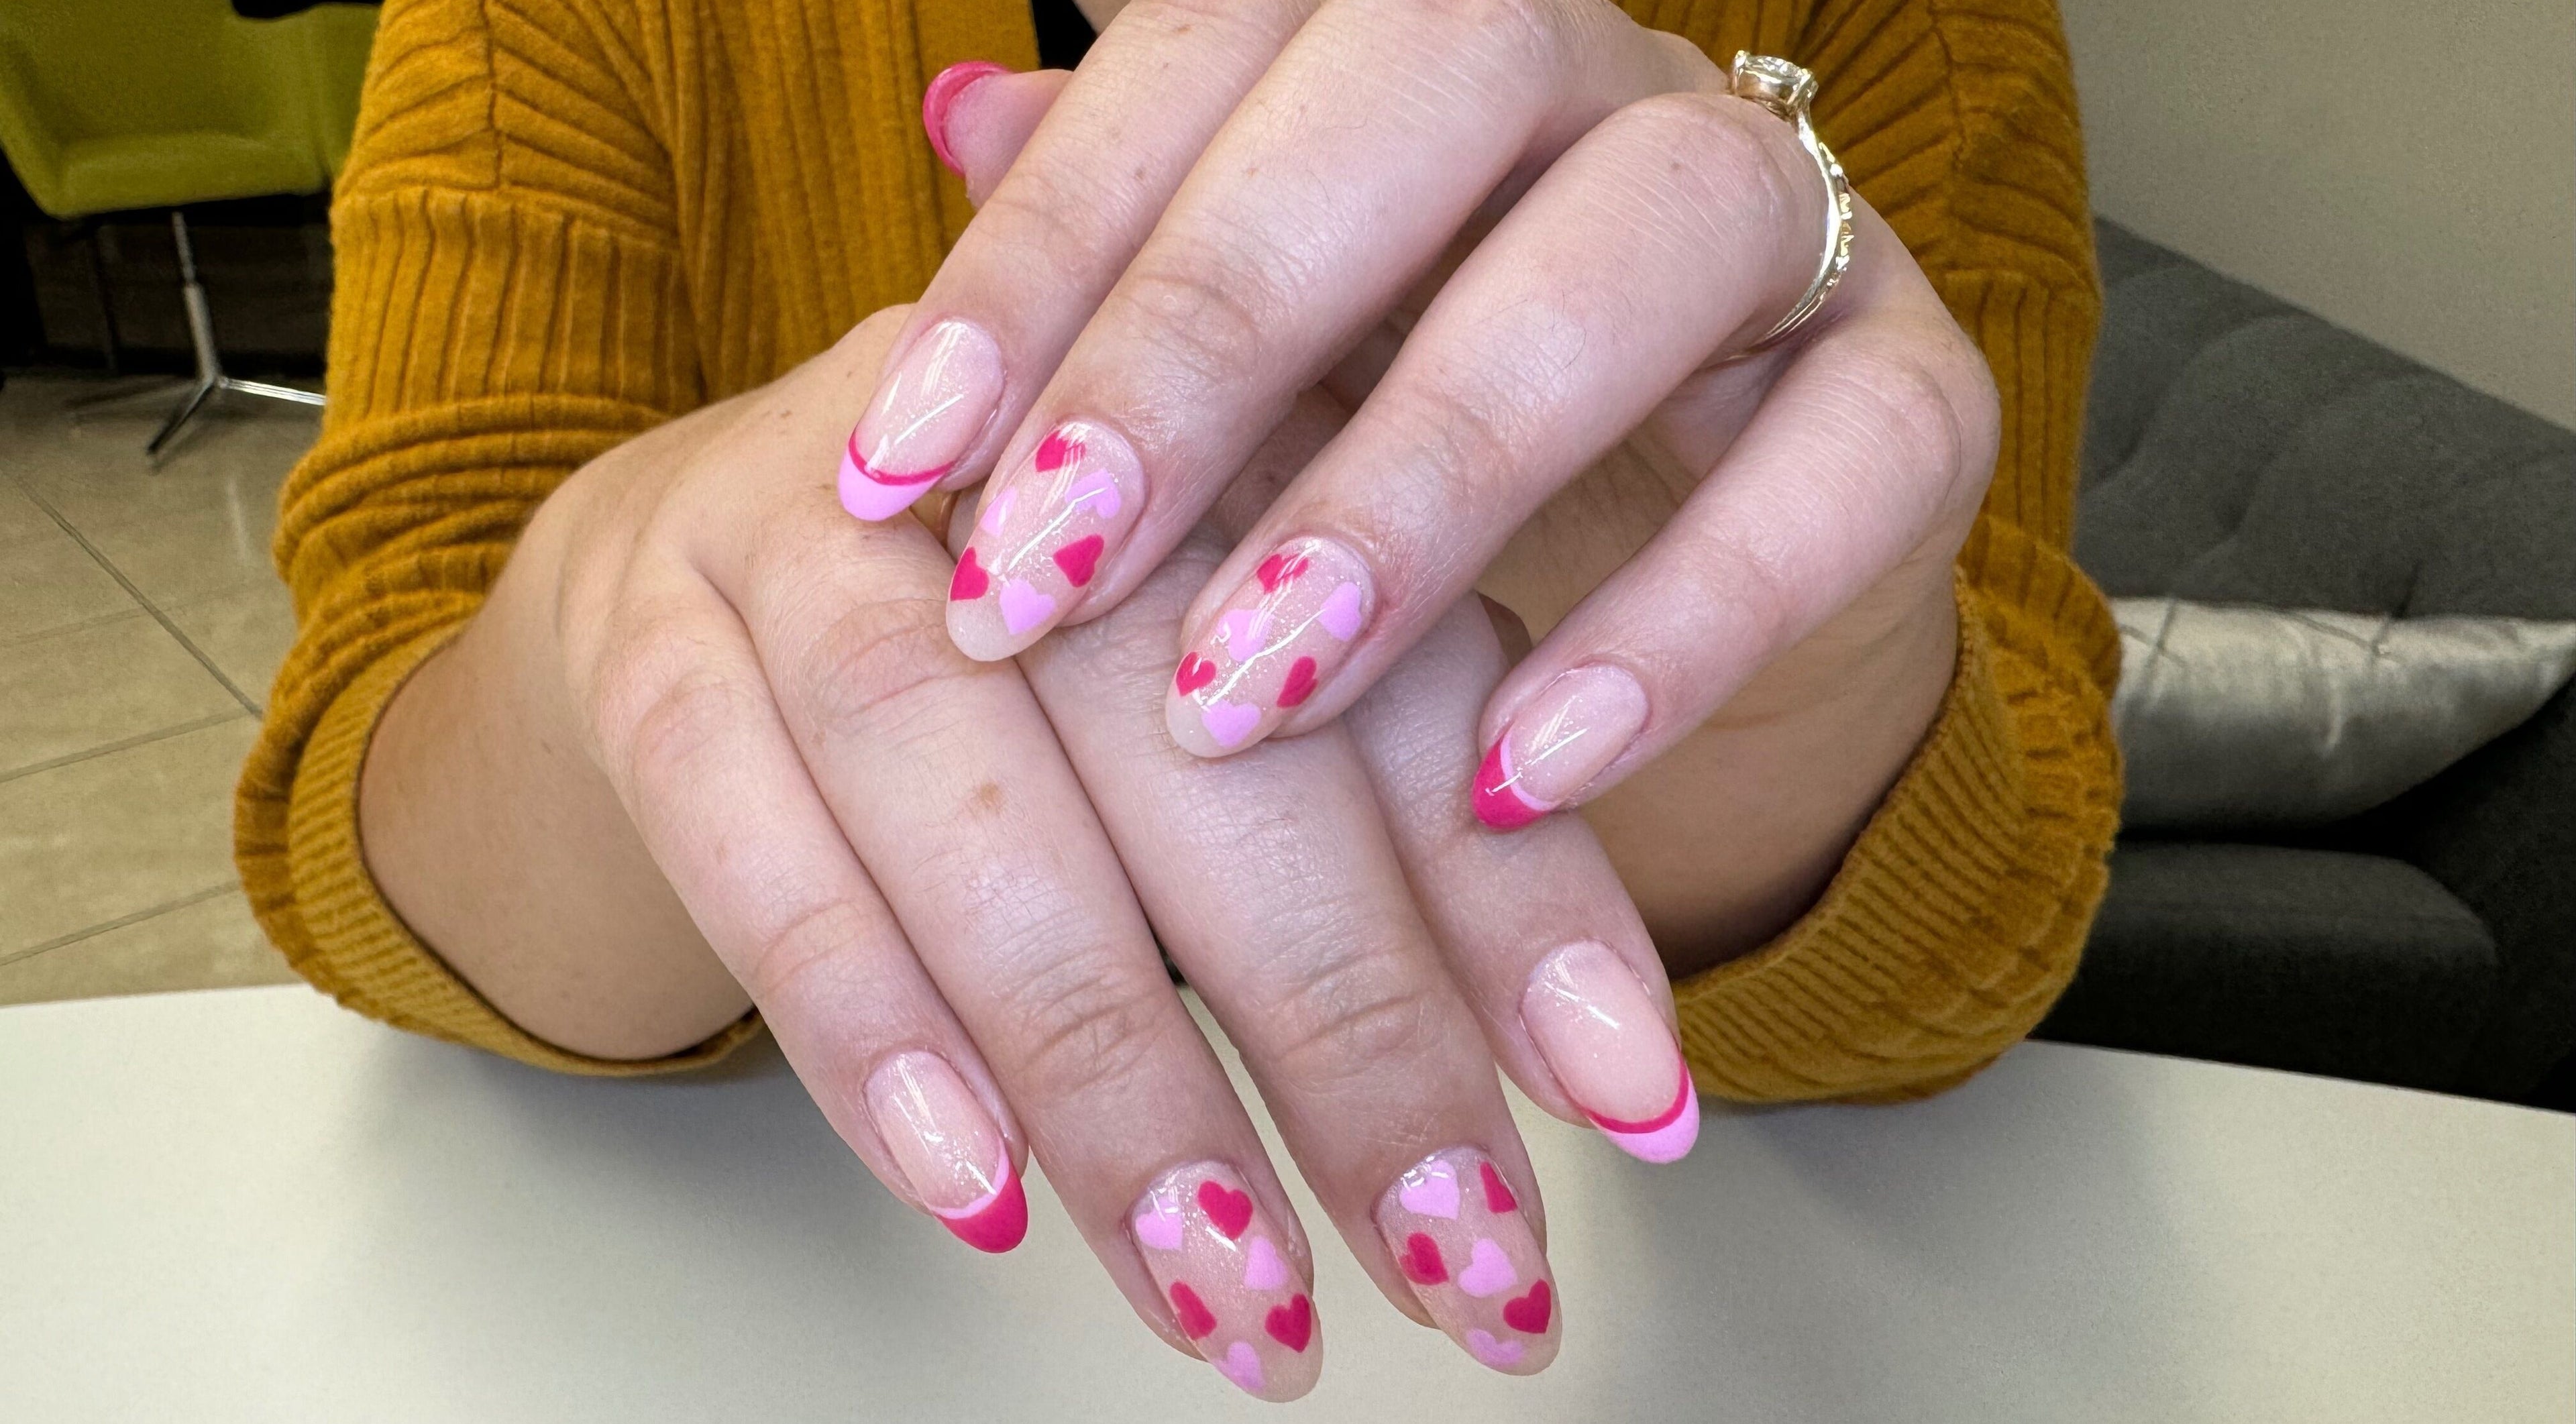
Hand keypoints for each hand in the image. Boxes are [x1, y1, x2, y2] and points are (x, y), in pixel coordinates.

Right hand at [386, 308, 1699, 1395]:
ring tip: (1235, 1287)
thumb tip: (1620, 1076)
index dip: (1516, 903)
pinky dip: (880, 1037)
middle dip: (1342, 1026)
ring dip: (1118, 1072)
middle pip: (1197, 738)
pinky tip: (992, 1197)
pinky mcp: (658, 646)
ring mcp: (815, 533)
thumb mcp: (1265, 703)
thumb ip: (1436, 845)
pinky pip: (758, 848)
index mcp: (1224, 420)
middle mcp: (1027, 449)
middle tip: (1448, 1259)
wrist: (708, 551)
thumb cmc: (1044, 652)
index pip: (1399, 673)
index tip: (1631, 1114)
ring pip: (974, 806)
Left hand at [845, 3, 1994, 844]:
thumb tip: (956, 118)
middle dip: (1211, 329)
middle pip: (1429, 82)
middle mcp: (1599, 80)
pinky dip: (1681, 625)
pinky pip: (1846, 462)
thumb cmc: (1410, 421)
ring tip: (1249, 690)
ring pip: (1642, 245)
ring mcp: (1780, 217)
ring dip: (1424, 476)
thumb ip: (1129, 242)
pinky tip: (1513, 778)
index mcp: (1403, 38)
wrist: (1685, 549)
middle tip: (1044, 573)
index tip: (893, 468)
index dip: (1045, 250)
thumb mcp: (1256, 359)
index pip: (1215, 43)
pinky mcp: (1915, 391)